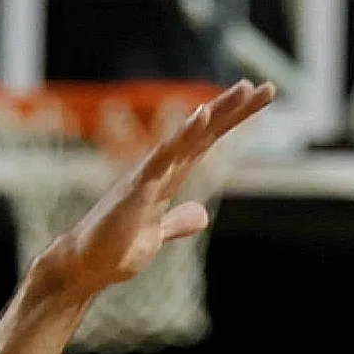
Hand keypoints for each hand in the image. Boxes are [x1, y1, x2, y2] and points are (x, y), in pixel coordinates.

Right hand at [40, 79, 275, 298]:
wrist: (86, 266)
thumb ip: (178, 222)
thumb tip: (200, 215)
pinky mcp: (138, 188)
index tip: (260, 102)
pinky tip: (201, 115)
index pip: (207, 142)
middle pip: (204, 132)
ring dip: (216, 112)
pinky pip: (164, 156)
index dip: (233, 121)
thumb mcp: (158, 235)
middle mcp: (162, 168)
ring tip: (242, 89)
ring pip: (188, 136)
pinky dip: (182, 135)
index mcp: (170, 177)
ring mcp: (149, 175)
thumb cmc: (116, 248)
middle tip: (267, 87)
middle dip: (234, 109)